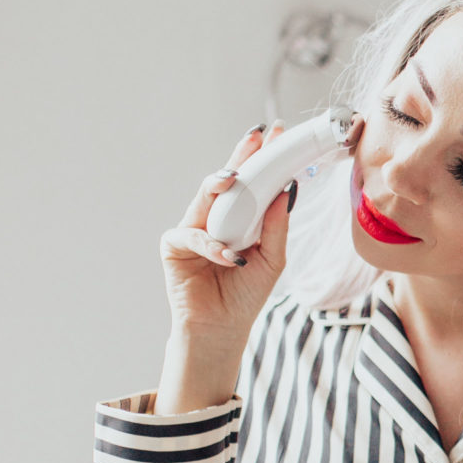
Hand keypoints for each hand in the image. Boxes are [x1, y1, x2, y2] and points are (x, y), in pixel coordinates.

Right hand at [158, 123, 292, 387]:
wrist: (222, 328)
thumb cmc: (246, 293)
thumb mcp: (272, 258)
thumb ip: (277, 225)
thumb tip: (288, 189)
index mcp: (240, 217)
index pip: (251, 182)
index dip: (262, 158)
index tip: (277, 134)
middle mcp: (214, 217)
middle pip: (227, 180)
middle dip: (241, 156)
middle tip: (256, 137)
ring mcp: (192, 228)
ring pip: (205, 198)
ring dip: (219, 185)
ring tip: (233, 178)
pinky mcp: (174, 246)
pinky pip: (193, 236)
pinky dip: (212, 246)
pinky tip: (231, 257)